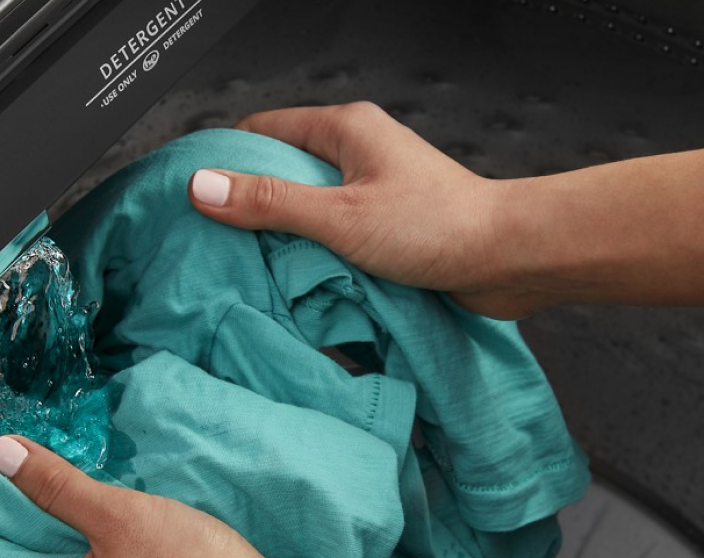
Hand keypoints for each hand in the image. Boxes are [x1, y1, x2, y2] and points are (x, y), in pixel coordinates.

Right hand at [187, 102, 542, 317]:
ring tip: (262, 267)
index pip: (263, 130)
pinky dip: (320, 257)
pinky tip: (305, 282)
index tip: (196, 195)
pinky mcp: (390, 226)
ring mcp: (375, 189)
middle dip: (254, 207)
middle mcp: (360, 152)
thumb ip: (270, 203)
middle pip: (283, 172)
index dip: (226, 160)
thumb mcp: (338, 216)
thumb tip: (205, 187)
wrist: (507, 259)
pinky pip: (338, 236)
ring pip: (310, 209)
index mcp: (346, 128)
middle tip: (222, 242)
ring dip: (289, 239)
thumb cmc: (439, 226)